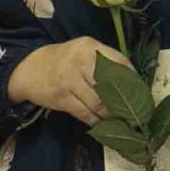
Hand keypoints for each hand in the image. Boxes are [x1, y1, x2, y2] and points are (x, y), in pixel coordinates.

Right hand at [7, 37, 131, 124]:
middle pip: (110, 85)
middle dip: (122, 102)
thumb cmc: (64, 61)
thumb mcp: (83, 52)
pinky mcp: (61, 97)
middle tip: (131, 112)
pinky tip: (101, 124)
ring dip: (110, 115)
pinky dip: (95, 121)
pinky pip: (84, 113)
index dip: (132, 79)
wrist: (29, 68)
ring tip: (119, 121)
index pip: (119, 61)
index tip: (140, 93)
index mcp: (90, 47)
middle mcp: (80, 60)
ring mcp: (69, 79)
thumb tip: (131, 83)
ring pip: (98, 102)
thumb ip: (104, 62)